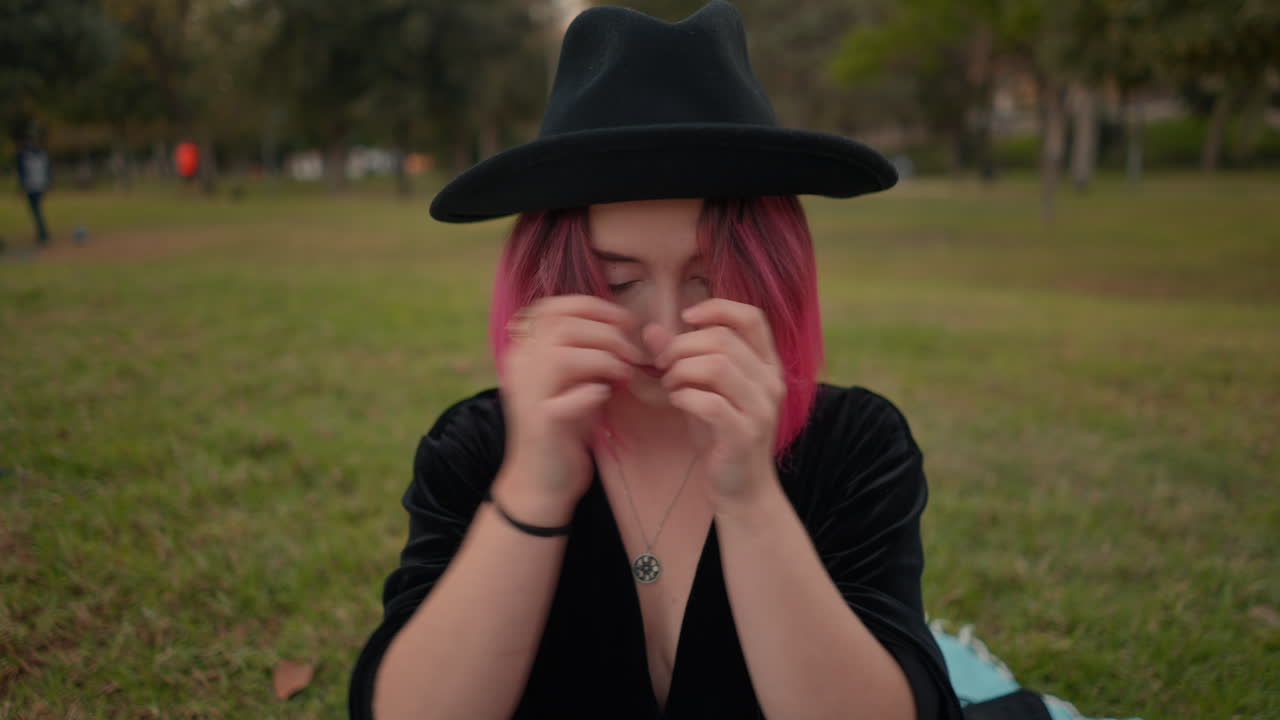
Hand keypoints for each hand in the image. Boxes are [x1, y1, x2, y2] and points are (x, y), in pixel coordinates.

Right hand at [498, 295, 642, 518]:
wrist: (542, 481)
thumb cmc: (565, 427)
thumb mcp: (576, 380)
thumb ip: (588, 350)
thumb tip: (622, 325)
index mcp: (524, 350)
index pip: (553, 308)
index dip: (593, 307)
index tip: (625, 320)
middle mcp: (518, 367)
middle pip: (562, 327)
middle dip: (607, 333)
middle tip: (632, 352)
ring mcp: (527, 395)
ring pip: (562, 356)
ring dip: (603, 359)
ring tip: (623, 373)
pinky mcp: (541, 424)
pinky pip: (568, 398)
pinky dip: (591, 393)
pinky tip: (603, 396)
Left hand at [651, 299, 784, 505]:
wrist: (741, 488)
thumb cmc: (720, 433)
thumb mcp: (703, 389)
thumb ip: (683, 358)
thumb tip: (651, 329)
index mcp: (767, 364)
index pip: (752, 317)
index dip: (717, 309)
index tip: (685, 317)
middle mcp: (771, 382)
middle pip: (723, 339)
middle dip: (683, 346)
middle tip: (663, 364)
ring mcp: (761, 408)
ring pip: (717, 366)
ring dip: (681, 371)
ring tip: (670, 385)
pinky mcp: (744, 434)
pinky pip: (710, 402)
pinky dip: (684, 396)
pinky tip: (677, 402)